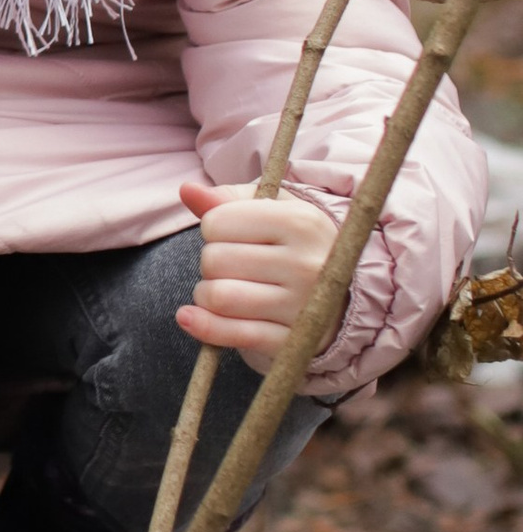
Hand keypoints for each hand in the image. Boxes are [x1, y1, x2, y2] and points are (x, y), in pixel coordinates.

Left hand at [177, 179, 335, 368]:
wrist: (345, 294)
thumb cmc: (296, 244)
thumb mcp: (272, 209)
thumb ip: (227, 199)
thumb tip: (187, 190)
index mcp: (300, 222)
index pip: (217, 222)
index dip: (214, 228)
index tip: (232, 235)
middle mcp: (305, 264)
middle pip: (214, 260)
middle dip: (210, 263)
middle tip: (233, 266)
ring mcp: (301, 307)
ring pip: (218, 297)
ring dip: (206, 294)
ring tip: (224, 288)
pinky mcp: (292, 341)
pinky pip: (233, 335)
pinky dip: (204, 327)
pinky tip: (189, 317)